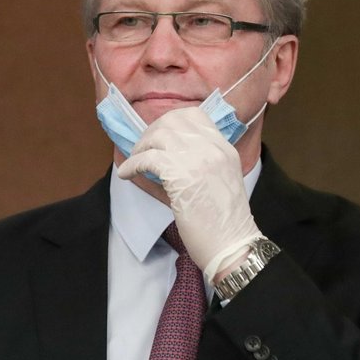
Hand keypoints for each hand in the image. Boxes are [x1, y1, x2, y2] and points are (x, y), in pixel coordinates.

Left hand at [117, 108, 261, 280]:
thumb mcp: (217, 182)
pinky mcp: (181, 174)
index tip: (159, 136)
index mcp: (224, 148)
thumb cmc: (223, 222)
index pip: (195, 115)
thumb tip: (160, 158)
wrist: (232, 243)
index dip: (171, 122)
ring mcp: (198, 158)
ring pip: (158, 135)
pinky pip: (147, 158)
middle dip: (151, 131)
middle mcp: (213, 147)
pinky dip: (133, 164)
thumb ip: (196, 164)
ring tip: (134, 162)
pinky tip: (127, 174)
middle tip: (142, 148)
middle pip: (173, 120)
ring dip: (141, 147)